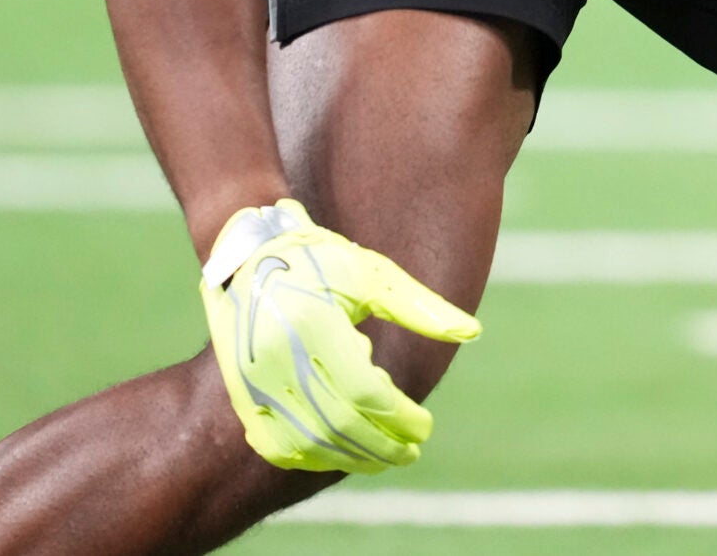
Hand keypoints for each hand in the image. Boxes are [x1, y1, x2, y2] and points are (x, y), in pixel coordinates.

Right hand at [198, 199, 482, 471]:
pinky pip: (277, 445)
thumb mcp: (370, 273)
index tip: (425, 426)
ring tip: (384, 458)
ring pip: (309, 442)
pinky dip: (312, 458)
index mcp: (313, 326)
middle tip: (411, 451)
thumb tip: (472, 331)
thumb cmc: (319, 259)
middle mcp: (278, 360)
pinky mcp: (244, 396)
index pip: (365, 392)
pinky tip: (340, 456)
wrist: (247, 258)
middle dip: (381, 446)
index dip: (399, 416)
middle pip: (340, 424)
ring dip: (352, 459)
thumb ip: (419, 306)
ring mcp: (254, 383)